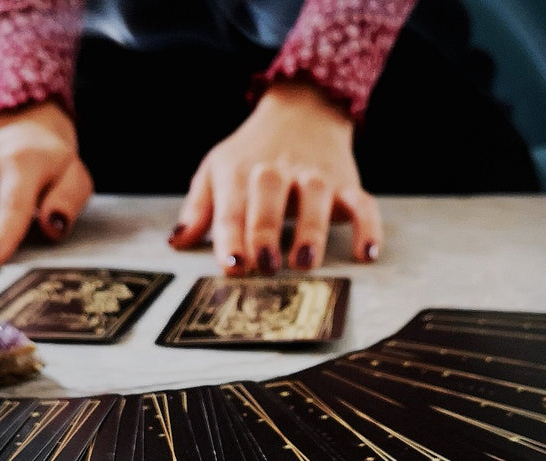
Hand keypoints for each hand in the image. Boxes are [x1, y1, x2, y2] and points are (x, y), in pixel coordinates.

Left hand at [168, 81, 382, 275]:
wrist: (302, 108)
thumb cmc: (251, 152)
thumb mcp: (216, 170)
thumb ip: (198, 209)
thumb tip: (177, 242)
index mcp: (239, 172)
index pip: (232, 208)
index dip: (231, 238)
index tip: (233, 267)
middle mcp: (277, 172)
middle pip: (270, 199)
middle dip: (267, 232)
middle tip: (266, 266)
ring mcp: (315, 176)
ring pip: (316, 198)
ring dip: (311, 230)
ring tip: (305, 262)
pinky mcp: (346, 183)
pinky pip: (363, 203)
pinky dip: (368, 226)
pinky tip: (366, 253)